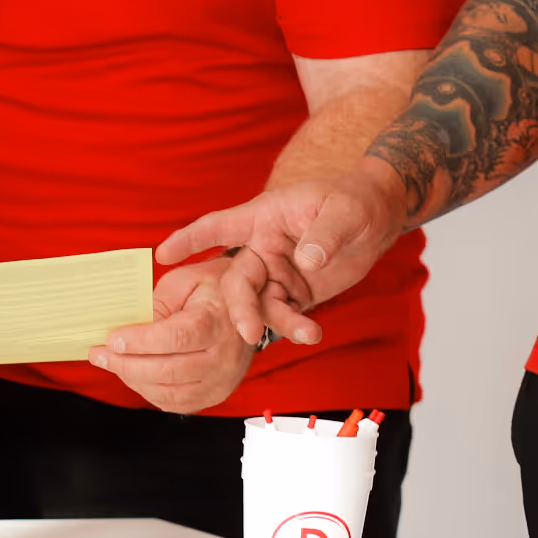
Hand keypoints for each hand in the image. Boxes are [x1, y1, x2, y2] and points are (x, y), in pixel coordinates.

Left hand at [89, 258, 263, 413]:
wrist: (246, 306)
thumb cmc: (211, 289)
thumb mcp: (183, 281)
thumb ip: (157, 304)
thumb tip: (130, 329)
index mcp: (216, 322)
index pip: (175, 338)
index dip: (140, 341)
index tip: (112, 339)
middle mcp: (223, 357)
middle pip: (169, 370)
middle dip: (127, 364)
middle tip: (99, 354)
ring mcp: (221, 380)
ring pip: (170, 392)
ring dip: (134, 380)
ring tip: (111, 364)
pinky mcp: (215, 394)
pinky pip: (177, 403)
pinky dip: (150, 393)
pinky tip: (132, 376)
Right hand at [155, 164, 407, 316]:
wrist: (375, 221)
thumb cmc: (353, 202)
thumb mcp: (343, 211)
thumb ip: (324, 234)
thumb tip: (307, 260)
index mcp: (263, 218)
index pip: (218, 226)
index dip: (190, 240)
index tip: (162, 256)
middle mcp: (262, 247)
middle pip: (237, 278)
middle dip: (239, 306)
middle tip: (249, 330)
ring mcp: (276, 272)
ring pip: (258, 302)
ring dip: (269, 321)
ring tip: (302, 334)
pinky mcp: (294, 293)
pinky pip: (284, 314)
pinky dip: (294, 327)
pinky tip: (310, 334)